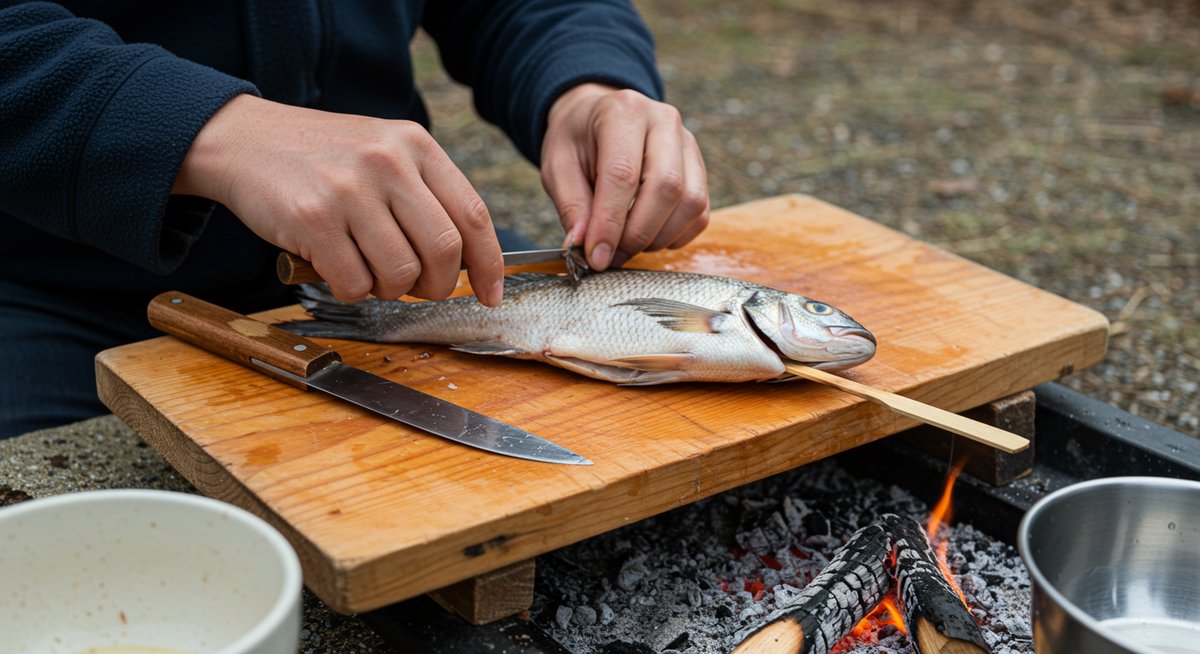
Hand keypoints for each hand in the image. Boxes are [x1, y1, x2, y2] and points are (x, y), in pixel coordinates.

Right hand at [172, 95, 504, 305]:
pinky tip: (335, 267)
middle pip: (444, 251)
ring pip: (400, 273)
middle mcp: (388, 162)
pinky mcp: (313, 220)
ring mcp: (350, 190)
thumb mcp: (383, 154)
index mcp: (416, 145)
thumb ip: (425, 195)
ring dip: (389, 289)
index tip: (491, 294)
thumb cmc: (321, 158)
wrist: (242, 139)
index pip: (474, 216)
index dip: (490, 265)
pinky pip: (355, 283)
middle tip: (417, 288)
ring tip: (367, 270)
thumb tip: (469, 263)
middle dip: (436, 285)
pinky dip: (351, 290)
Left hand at [540, 84, 709, 269]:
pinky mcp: (698, 168)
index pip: (623, 174)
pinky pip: (700, 212)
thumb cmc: (577, 141)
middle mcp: (663, 122)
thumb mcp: (558, 167)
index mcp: (623, 112)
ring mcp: (688, 144)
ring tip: (627, 245)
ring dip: (658, 237)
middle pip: (667, 187)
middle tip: (612, 256)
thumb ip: (571, 206)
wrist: (598, 119)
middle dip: (638, 233)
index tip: (597, 256)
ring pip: (690, 203)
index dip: (610, 222)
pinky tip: (648, 236)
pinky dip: (675, 235)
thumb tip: (583, 247)